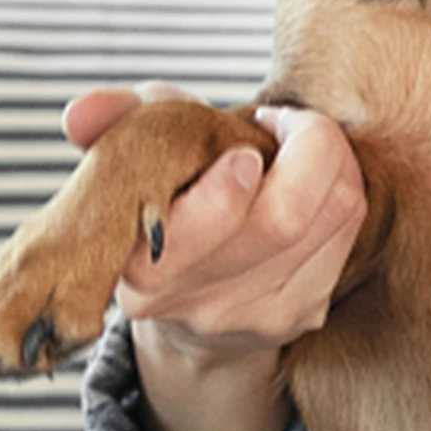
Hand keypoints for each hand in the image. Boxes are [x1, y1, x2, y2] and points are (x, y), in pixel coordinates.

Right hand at [62, 83, 366, 363]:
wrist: (191, 310)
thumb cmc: (168, 206)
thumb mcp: (133, 160)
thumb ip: (111, 124)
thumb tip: (82, 112)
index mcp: (142, 267)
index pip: (199, 231)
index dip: (229, 184)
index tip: (240, 148)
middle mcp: (197, 304)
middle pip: (283, 220)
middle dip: (305, 147)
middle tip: (283, 119)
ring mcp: (255, 317)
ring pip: (332, 216)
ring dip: (332, 157)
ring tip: (301, 137)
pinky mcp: (302, 316)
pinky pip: (349, 231)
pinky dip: (343, 186)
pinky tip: (314, 175)